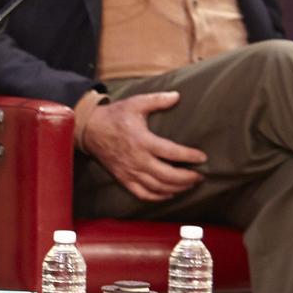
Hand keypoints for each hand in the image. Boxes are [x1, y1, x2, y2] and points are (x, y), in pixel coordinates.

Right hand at [79, 91, 206, 201]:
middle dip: (188, 178)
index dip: (189, 156)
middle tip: (200, 175)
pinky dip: (159, 197)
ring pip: (158, 187)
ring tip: (190, 184)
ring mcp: (130, 171)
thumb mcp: (135, 103)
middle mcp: (137, 159)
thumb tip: (177, 96)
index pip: (172, 152)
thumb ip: (157, 100)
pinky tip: (169, 194)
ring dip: (177, 189)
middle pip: (168, 176)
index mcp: (142, 140)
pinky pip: (143, 194)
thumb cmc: (114, 116)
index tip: (202, 157)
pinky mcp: (123, 179)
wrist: (89, 130)